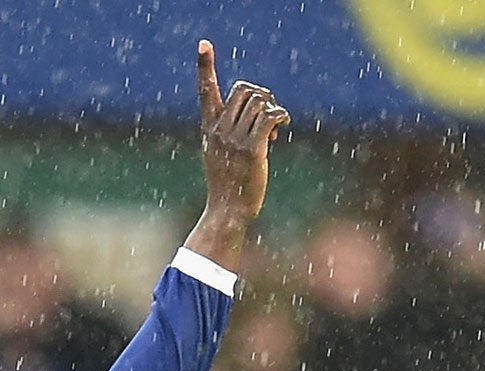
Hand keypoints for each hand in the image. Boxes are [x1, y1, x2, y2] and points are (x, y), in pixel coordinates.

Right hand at [184, 40, 287, 268]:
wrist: (227, 212)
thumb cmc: (227, 185)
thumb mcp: (218, 154)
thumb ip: (230, 131)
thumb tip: (260, 113)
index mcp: (209, 128)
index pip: (206, 91)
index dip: (205, 67)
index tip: (203, 44)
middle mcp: (219, 130)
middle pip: (244, 89)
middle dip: (260, 96)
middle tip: (265, 117)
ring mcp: (235, 139)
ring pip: (259, 101)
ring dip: (271, 109)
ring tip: (272, 131)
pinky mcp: (253, 148)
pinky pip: (270, 115)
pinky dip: (280, 115)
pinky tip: (281, 127)